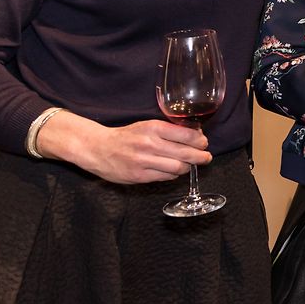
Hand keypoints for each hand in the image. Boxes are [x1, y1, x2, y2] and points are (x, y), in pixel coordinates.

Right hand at [37, 110, 212, 184]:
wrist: (98, 148)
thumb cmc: (126, 136)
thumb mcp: (146, 126)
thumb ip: (168, 130)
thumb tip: (194, 135)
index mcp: (153, 128)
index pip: (187, 135)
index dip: (200, 141)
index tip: (204, 142)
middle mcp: (149, 144)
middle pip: (186, 153)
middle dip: (201, 156)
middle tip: (206, 157)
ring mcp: (144, 161)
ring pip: (178, 167)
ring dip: (188, 167)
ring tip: (191, 165)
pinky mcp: (139, 176)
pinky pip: (165, 177)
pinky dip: (174, 175)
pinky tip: (174, 171)